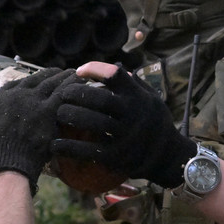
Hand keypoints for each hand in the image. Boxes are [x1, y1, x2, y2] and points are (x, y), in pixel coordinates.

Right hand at [0, 67, 79, 194]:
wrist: (3, 166)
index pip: (16, 84)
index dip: (31, 81)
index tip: (39, 80)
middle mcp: (13, 96)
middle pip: (36, 79)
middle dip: (50, 75)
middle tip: (62, 72)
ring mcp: (30, 101)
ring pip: (51, 83)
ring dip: (64, 77)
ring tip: (74, 74)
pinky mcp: (46, 110)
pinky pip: (63, 93)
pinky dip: (73, 87)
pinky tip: (83, 84)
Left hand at [52, 62, 196, 187]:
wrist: (169, 157)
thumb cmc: (153, 122)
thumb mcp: (150, 100)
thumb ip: (133, 84)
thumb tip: (114, 67)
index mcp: (138, 97)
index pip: (116, 76)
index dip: (95, 69)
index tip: (79, 71)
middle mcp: (133, 115)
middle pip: (100, 99)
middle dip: (76, 94)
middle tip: (61, 94)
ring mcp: (125, 137)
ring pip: (92, 122)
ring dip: (70, 116)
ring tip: (58, 113)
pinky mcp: (116, 156)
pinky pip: (87, 150)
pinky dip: (68, 147)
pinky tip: (54, 144)